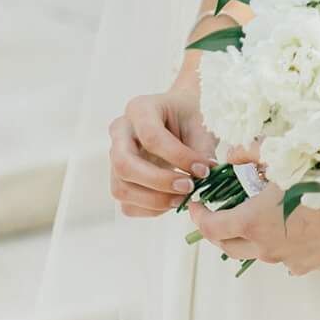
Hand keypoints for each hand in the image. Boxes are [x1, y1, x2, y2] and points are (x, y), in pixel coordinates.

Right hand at [108, 87, 216, 217]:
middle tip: (189, 187)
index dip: (178, 157)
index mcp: (140, 109)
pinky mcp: (120, 179)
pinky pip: (128, 204)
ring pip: (121, 188)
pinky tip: (173, 200)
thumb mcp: (200, 125)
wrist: (181, 118)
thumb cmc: (190, 118)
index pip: (151, 137)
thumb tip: (203, 178)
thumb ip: (202, 151)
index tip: (204, 169)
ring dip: (155, 201)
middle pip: (124, 164)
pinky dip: (152, 210)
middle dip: (159, 181)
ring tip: (184, 198)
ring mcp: (115, 157)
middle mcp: (120, 132)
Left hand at [186, 157, 319, 276]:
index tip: (196, 204)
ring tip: (263, 212)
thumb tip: (232, 156)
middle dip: (219, 230)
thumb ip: (250, 153)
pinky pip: (293, 256)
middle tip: (219, 212)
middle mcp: (270, 249)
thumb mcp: (284, 153)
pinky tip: (298, 223)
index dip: (198, 216)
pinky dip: (286, 242)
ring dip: (256, 235)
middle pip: (231, 247)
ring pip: (264, 252)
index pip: (211, 228)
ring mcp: (295, 261)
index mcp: (254, 223)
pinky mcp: (318, 265)